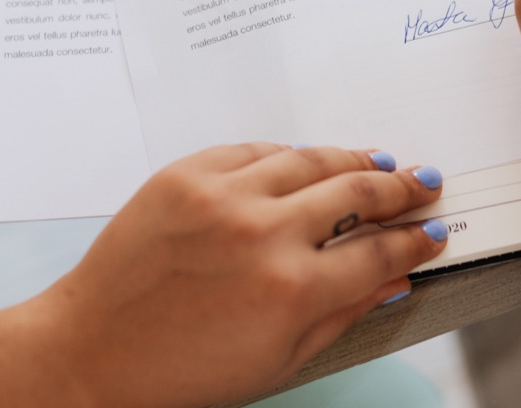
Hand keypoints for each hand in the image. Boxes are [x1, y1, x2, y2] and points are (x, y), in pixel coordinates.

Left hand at [0, 144, 446, 407]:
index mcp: (292, 291)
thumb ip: (345, 313)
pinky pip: (254, 149)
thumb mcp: (279, 360)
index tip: (431, 232)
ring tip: (379, 163)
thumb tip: (395, 280)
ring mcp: (222, 196)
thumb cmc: (177, 370)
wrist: (90, 350)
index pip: (381, 252)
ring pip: (311, 158)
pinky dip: (288, 154)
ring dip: (354, 159)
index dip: (415, 240)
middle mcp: (263, 233)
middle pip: (357, 192)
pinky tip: (307, 161)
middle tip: (420, 186)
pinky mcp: (186, 174)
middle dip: (399, 189)